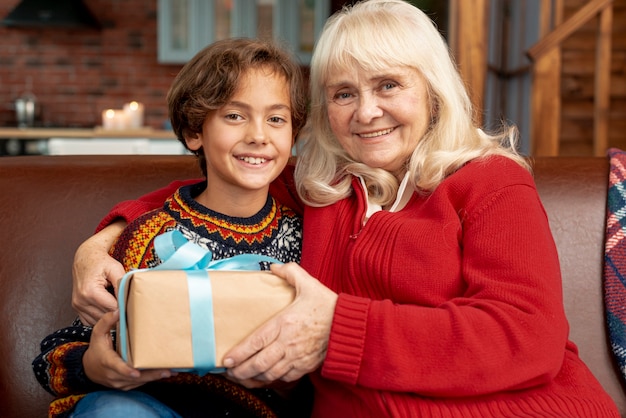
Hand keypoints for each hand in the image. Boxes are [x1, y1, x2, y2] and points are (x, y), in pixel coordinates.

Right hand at [72, 221, 125, 324]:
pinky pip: (91, 320)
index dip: (124, 309)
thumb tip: (127, 300)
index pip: (112, 309)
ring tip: (118, 307)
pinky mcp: (77, 308)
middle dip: (118, 313)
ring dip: (110, 316)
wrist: (85, 258)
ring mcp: (77, 305)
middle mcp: (80, 301)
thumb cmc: (101, 262)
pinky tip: (109, 309)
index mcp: (90, 292)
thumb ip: (122, 284)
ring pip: (99, 321)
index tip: (133, 308)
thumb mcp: (115, 269)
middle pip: (105, 316)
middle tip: (129, 308)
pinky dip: (101, 317)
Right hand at [83, 310, 174, 390]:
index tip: (137, 373)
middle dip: (150, 375)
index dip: (127, 371)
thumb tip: (118, 310)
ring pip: (138, 382)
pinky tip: (164, 374)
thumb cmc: (97, 349)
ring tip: (170, 372)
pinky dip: (151, 379)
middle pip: (133, 377)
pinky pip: (139, 384)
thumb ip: (106, 321)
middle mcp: (113, 375)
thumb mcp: (97, 333)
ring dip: (154, 378)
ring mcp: (119, 382)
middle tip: (167, 371)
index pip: (117, 367)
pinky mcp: (125, 386)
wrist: (89, 369)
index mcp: (107, 361)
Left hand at [224, 262, 337, 386]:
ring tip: (240, 378)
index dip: (239, 353)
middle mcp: (289, 343)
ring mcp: (297, 357)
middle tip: (228, 372)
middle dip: (240, 371)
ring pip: (270, 374)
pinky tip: (262, 379)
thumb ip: (291, 272)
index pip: (257, 342)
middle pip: (259, 363)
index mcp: (285, 323)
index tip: (226, 360)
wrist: (350, 327)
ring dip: (253, 379)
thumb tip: (274, 267)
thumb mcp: (309, 284)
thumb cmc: (329, 306)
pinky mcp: (305, 366)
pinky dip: (270, 380)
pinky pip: (284, 378)